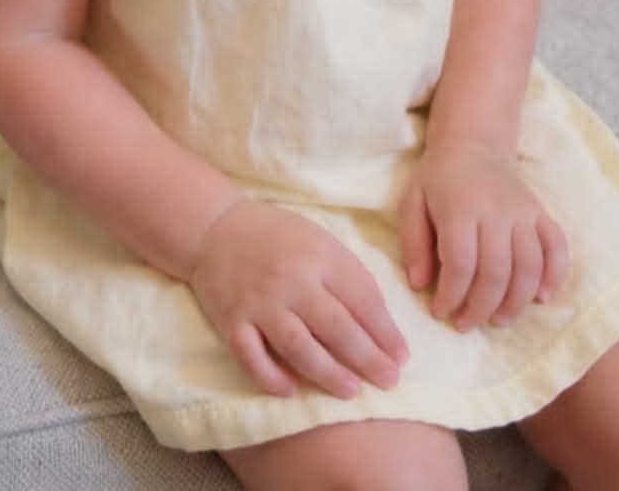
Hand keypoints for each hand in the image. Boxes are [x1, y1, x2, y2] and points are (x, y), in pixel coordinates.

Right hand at [188, 198, 408, 398]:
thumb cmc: (278, 237)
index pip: (360, 298)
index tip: (401, 357)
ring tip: (352, 392)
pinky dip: (271, 377)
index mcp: (319, 256)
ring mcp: (259, 302)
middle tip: (389, 381)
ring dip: (328, 373)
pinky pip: (252, 356)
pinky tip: (291, 391)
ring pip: (298, 346)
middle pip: (336, 327)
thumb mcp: (320, 242)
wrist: (216, 228)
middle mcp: (291, 279)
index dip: (385, 331)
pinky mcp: (231, 320)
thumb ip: (349, 277)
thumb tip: (381, 324)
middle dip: (367, 358)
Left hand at [399, 140, 569, 330]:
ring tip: (498, 320)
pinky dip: (555, 276)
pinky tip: (541, 299)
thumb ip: (414, 244)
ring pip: (529, 267)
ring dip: (516, 302)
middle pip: (496, 271)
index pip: (462, 263)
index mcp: (461, 208)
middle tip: (466, 324)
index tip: (441, 312)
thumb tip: (420, 285)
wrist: (472, 146)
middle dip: (481, 307)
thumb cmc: (438, 180)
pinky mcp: (541, 213)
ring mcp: (524, 212)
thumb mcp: (412, 203)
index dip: (452, 295)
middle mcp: (496, 211)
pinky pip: (558, 247)